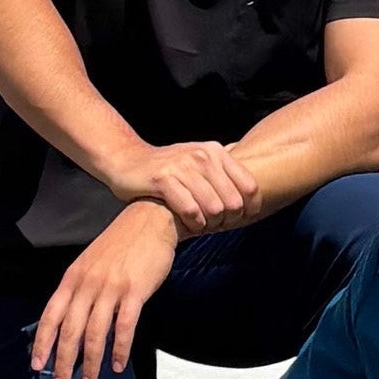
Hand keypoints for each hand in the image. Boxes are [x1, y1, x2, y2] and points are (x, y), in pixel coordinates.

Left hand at [31, 204, 181, 378]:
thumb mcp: (90, 263)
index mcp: (73, 278)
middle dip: (64, 361)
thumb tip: (71, 322)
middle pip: (70, 330)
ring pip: (94, 333)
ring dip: (91, 362)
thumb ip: (80, 291)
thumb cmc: (120, 245)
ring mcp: (110, 288)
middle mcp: (87, 284)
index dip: (43, 342)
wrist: (150, 221)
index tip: (37, 365)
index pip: (51, 315)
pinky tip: (118, 365)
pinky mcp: (134, 291)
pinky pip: (124, 326)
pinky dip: (119, 349)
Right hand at [122, 140, 252, 233]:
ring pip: (213, 208)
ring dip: (210, 225)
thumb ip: (223, 173)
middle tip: (217, 226)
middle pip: (233, 202)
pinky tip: (189, 224)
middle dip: (227, 221)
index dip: (248, 209)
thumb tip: (253, 194)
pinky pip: (190, 210)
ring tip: (202, 226)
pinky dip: (193, 223)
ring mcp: (182, 166)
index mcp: (215, 152)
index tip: (238, 219)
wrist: (126, 160)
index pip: (249, 187)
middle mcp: (201, 156)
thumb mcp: (198, 161)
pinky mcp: (162, 179)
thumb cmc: (167, 169)